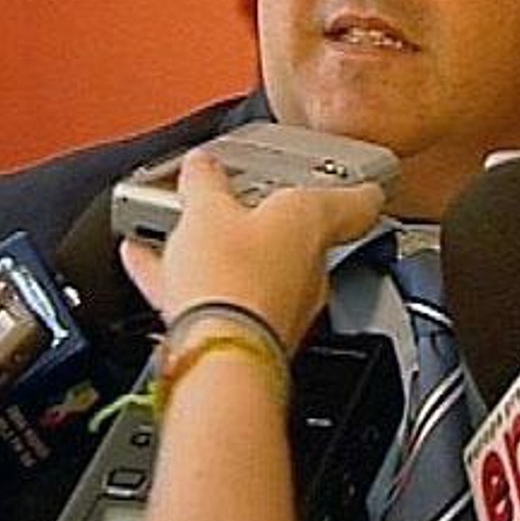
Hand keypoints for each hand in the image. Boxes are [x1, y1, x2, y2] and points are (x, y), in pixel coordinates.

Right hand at [120, 148, 384, 353]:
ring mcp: (281, 304)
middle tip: (234, 198)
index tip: (368, 184)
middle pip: (294, 235)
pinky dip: (189, 279)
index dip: (362, 189)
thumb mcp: (208, 209)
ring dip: (222, 250)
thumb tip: (202, 166)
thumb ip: (205, 182)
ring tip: (178, 231)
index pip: (357, 203)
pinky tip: (151, 264)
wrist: (216, 354)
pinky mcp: (250, 333)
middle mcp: (308, 267)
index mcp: (313, 222)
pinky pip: (219, 295)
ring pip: (252, 266)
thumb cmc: (233, 279)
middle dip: (263, 218)